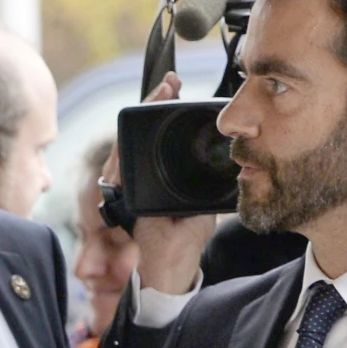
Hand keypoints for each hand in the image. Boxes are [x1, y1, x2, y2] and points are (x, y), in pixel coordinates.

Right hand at [102, 73, 212, 295]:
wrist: (174, 264)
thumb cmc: (187, 237)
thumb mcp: (203, 198)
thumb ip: (207, 177)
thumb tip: (228, 154)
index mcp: (157, 175)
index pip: (155, 136)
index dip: (162, 109)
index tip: (176, 87)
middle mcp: (137, 177)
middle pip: (137, 134)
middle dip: (150, 104)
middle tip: (167, 83)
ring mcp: (126, 187)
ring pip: (125, 145)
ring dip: (139, 118)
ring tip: (157, 95)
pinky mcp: (121, 198)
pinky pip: (118, 170)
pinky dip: (124, 150)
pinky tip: (135, 127)